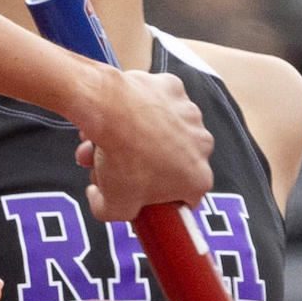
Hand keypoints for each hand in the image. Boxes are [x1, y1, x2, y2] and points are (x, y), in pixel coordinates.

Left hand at [66, 64, 212, 220]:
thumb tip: (98, 199)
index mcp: (198, 179)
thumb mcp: (113, 205)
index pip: (182, 198)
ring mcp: (191, 113)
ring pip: (163, 131)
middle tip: (110, 167)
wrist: (110, 111)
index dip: (157, 201)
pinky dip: (140, 108)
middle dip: (141, 167)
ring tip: (103, 141)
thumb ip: (110, 212)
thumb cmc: (119, 160)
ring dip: (138, 137)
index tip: (138, 197)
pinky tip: (119, 114)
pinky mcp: (174, 88)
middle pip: (170, 164)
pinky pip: (157, 103)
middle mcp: (203, 145)